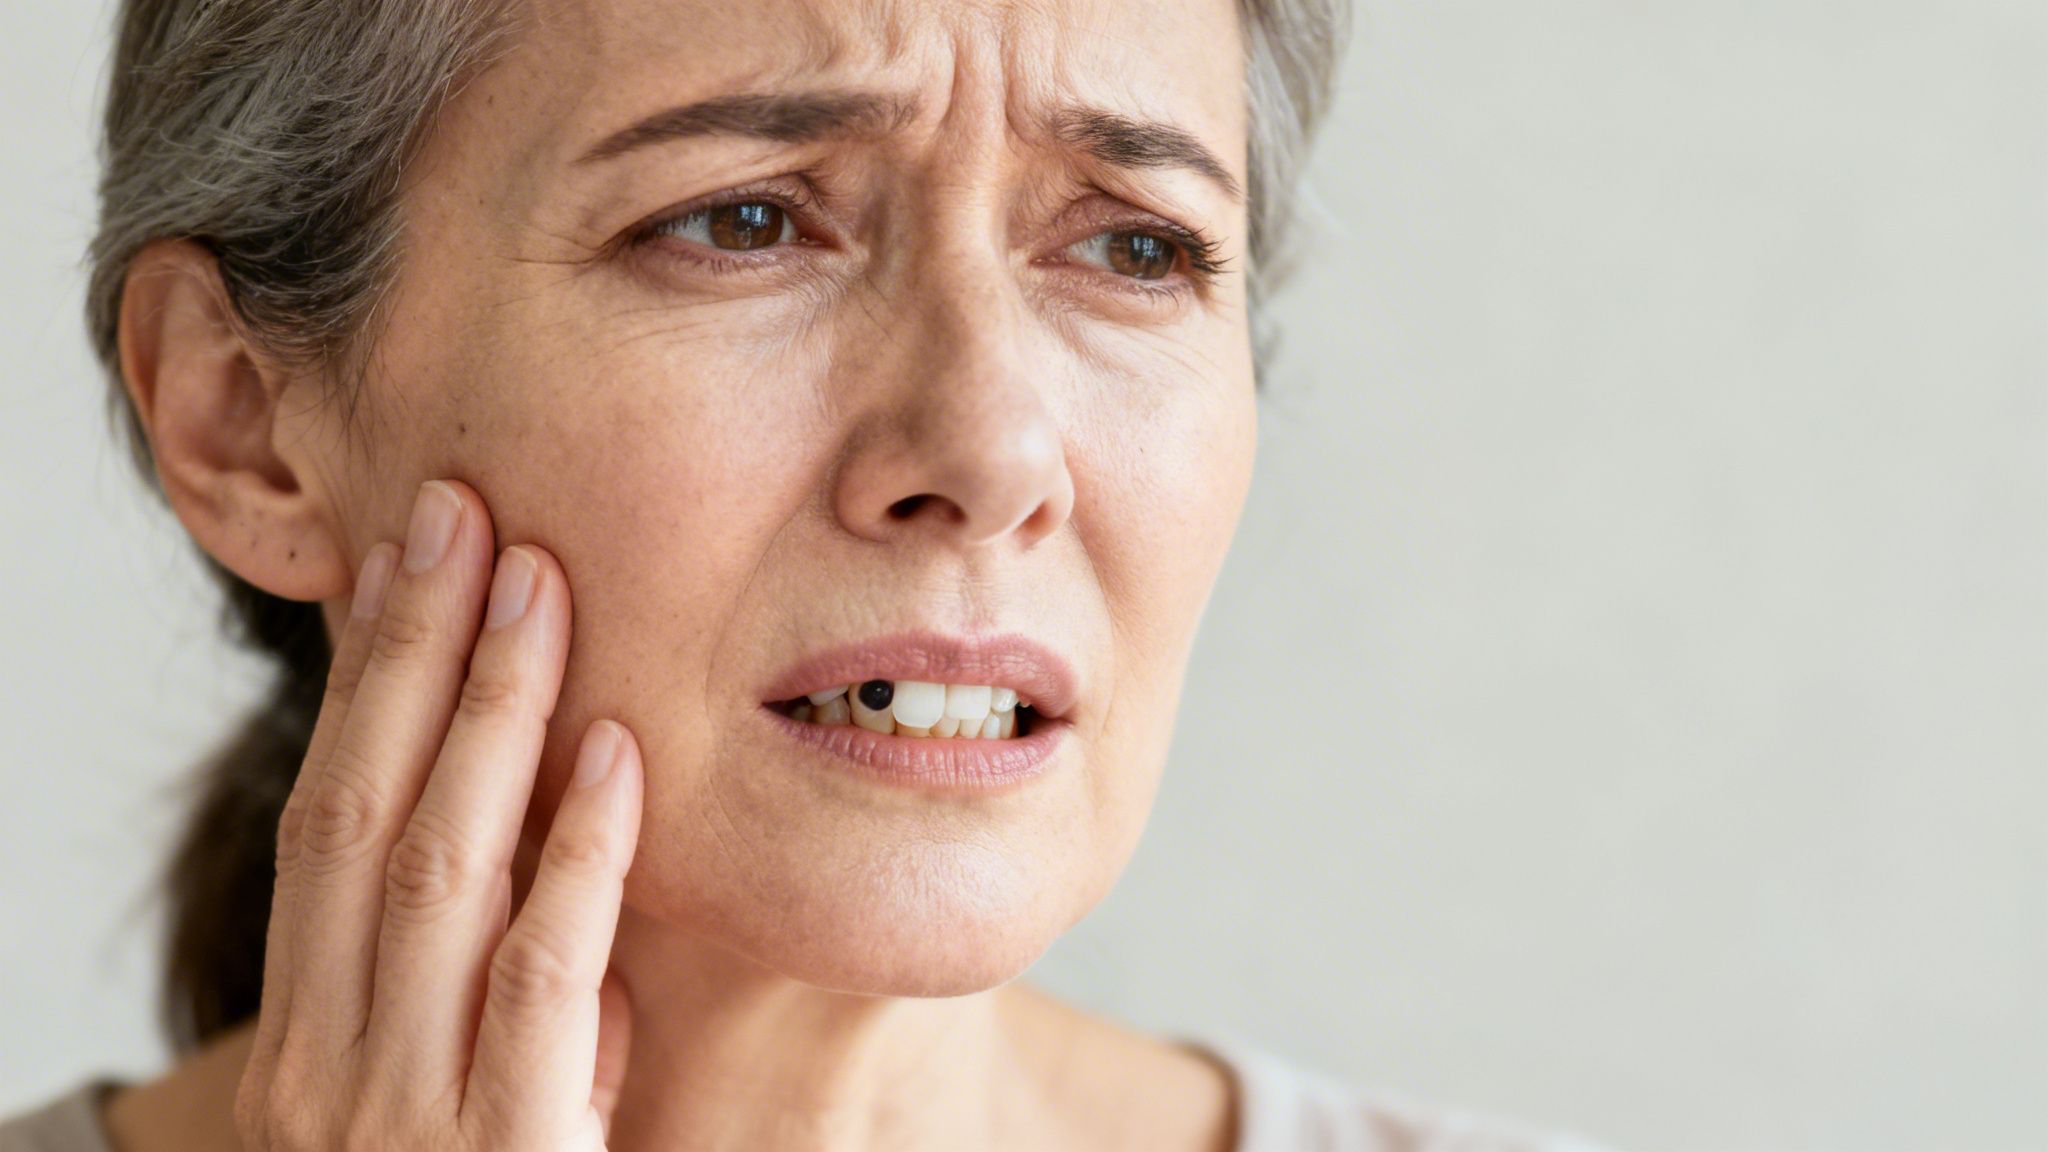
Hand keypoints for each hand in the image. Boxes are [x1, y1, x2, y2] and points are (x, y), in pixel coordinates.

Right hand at [235, 480, 642, 1149]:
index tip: (415, 562)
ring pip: (439, 868)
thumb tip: (570, 876)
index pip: (331, 825)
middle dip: (418, 656)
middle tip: (465, 511)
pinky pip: (539, 982)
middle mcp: (333, 1065)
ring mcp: (405, 1115)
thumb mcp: (461, 1112)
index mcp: (318, 1041)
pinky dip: (575, 862)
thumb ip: (500, 1003)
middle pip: (367, 813)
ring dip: (491, 714)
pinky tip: (612, 757)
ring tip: (537, 580)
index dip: (372, 689)